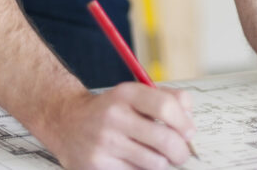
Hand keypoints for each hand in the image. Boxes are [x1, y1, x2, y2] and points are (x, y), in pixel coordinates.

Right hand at [42, 83, 194, 168]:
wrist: (66, 122)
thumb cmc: (109, 110)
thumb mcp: (134, 94)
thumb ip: (167, 98)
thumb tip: (189, 120)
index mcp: (125, 94)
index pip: (166, 106)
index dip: (184, 123)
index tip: (189, 132)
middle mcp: (114, 117)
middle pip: (165, 140)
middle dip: (181, 151)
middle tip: (181, 153)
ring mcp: (105, 143)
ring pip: (154, 162)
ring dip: (162, 163)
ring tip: (157, 156)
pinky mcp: (99, 165)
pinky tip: (136, 161)